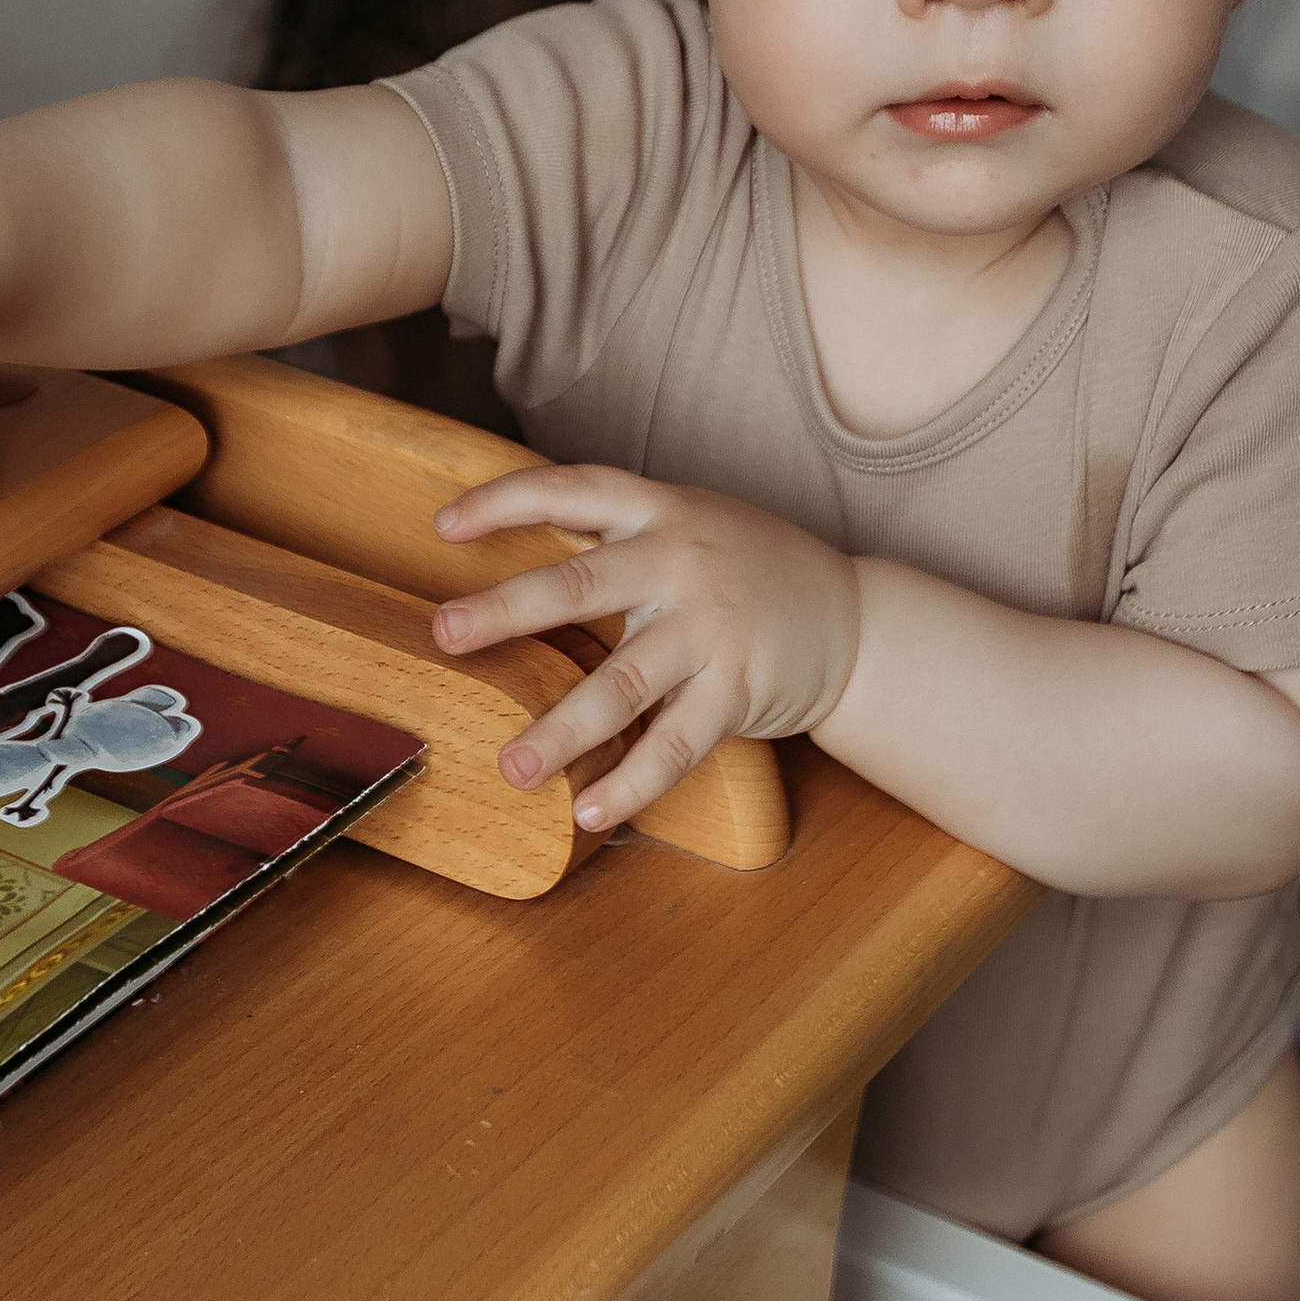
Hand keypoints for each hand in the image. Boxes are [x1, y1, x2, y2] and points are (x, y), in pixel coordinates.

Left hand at [426, 466, 862, 832]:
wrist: (854, 617)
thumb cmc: (749, 569)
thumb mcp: (690, 525)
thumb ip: (620, 533)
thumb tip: (513, 556)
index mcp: (662, 511)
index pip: (574, 489)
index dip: (507, 501)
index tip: (445, 524)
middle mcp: (683, 562)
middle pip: (582, 583)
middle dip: (507, 610)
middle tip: (446, 633)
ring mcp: (712, 628)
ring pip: (622, 682)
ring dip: (561, 729)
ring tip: (511, 766)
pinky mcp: (740, 688)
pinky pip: (676, 744)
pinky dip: (631, 783)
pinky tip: (589, 811)